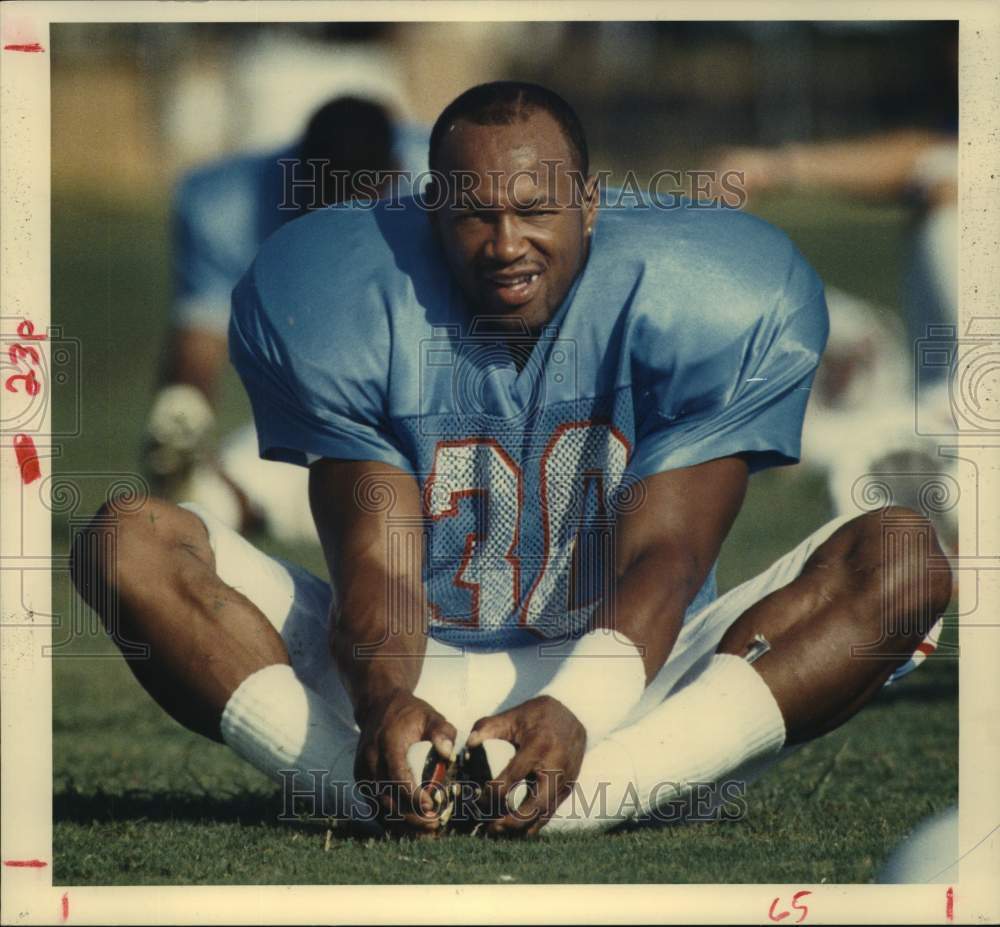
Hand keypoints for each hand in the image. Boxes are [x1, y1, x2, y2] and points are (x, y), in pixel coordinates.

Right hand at [354, 689, 456, 835]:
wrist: (378, 706)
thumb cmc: (409, 714)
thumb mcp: (430, 715)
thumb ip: (442, 732)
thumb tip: (448, 753)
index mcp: (387, 742)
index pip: (398, 776)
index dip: (414, 797)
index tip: (432, 808)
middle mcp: (370, 759)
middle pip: (387, 798)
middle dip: (411, 817)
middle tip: (435, 825)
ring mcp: (362, 771)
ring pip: (378, 807)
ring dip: (401, 824)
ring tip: (425, 832)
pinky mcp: (361, 779)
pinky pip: (374, 806)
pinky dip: (390, 820)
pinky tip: (409, 827)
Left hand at [466, 695, 585, 837]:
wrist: (575, 713)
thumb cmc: (537, 715)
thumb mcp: (512, 716)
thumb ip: (487, 728)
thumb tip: (468, 743)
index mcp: (538, 747)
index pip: (511, 779)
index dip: (490, 793)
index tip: (475, 798)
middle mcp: (555, 767)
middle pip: (534, 806)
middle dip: (510, 821)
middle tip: (489, 828)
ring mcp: (565, 780)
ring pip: (544, 815)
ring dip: (521, 827)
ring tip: (498, 830)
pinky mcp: (568, 788)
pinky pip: (550, 812)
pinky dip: (533, 823)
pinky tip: (515, 826)